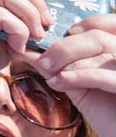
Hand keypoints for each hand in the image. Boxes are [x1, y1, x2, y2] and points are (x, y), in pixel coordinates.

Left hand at [33, 15, 115, 136]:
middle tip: (43, 61)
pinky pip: (105, 76)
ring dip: (68, 59)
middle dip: (65, 47)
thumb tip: (30, 49)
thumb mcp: (84, 84)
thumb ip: (63, 65)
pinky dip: (80, 75)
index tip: (63, 36)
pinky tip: (60, 82)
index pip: (110, 24)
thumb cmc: (109, 113)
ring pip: (101, 51)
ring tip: (49, 74)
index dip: (86, 25)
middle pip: (97, 37)